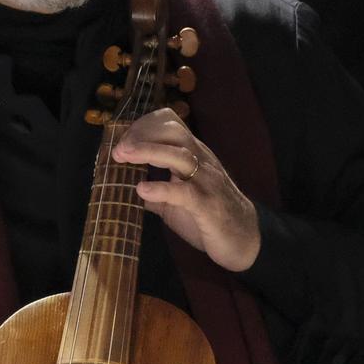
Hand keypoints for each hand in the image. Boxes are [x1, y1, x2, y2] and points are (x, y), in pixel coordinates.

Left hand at [111, 108, 260, 271]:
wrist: (245, 239)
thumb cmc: (209, 217)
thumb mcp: (177, 201)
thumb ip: (156, 191)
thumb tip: (125, 190)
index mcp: (193, 156)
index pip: (171, 124)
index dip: (144, 127)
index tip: (122, 142)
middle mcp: (201, 162)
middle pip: (174, 131)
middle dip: (143, 134)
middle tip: (118, 149)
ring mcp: (206, 182)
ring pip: (180, 155)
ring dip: (149, 151)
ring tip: (124, 156)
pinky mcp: (208, 205)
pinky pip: (185, 193)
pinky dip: (162, 188)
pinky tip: (142, 190)